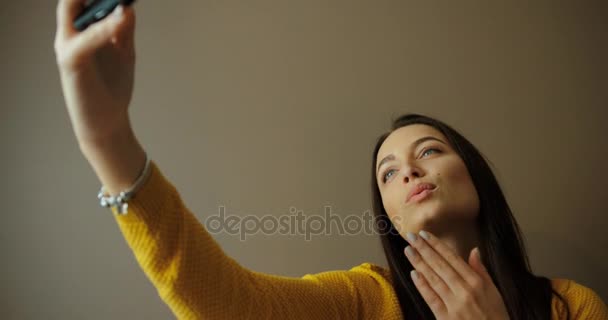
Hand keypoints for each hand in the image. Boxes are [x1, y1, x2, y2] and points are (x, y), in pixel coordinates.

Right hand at [54, 0, 136, 147]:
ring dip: (97, 2)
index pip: (79, 1)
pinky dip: (104, 28)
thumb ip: (124, 30)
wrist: (107, 122)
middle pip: (71, 1)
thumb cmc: (112, 88)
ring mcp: (67, 48)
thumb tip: (128, 6)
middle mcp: (69, 36)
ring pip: (72, 11)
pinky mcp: (71, 62)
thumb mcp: (123, 53)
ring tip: (121, 1)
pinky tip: (122, 19)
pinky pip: (86, 39)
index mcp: (80, 32)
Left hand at [404, 230, 509, 319]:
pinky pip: (431, 298)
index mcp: (476, 282)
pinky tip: (413, 273)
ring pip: (433, 279)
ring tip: (408, 250)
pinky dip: (422, 285)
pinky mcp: (445, 318)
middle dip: (424, 249)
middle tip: (411, 236)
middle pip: (440, 265)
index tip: (424, 234)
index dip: (437, 245)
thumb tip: (474, 250)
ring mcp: (454, 305)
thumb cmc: (496, 316)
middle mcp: (464, 291)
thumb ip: (481, 270)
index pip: (452, 258)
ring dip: (419, 263)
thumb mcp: (494, 291)